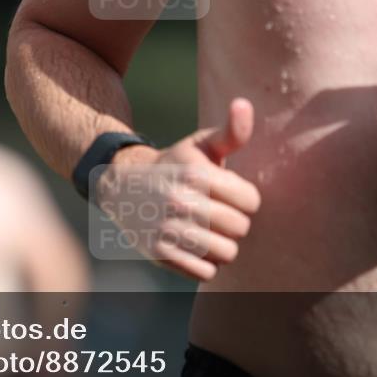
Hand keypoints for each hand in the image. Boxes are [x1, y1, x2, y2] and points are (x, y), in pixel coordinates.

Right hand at [97, 98, 260, 280]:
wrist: (124, 186)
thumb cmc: (176, 165)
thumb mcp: (201, 145)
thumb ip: (231, 131)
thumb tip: (244, 104)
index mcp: (195, 174)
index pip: (252, 201)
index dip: (245, 198)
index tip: (228, 192)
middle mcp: (180, 202)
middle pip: (240, 228)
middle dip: (234, 221)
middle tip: (215, 211)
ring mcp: (167, 230)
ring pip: (226, 254)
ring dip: (221, 244)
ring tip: (206, 229)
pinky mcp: (159, 254)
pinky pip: (206, 273)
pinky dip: (205, 263)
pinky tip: (193, 245)